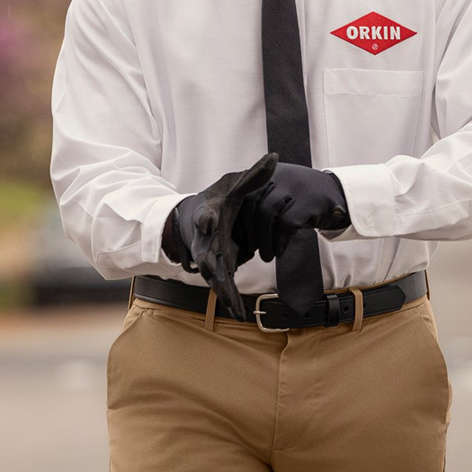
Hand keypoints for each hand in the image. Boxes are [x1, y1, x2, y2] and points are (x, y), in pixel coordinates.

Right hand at [168, 153, 277, 320]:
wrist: (196, 219)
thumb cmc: (217, 201)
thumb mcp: (234, 187)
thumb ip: (254, 176)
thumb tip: (274, 157)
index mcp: (208, 215)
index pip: (205, 215)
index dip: (206, 218)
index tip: (208, 220)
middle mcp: (204, 240)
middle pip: (206, 254)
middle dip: (211, 268)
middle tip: (217, 277)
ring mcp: (208, 258)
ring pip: (214, 277)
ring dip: (224, 292)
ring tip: (236, 310)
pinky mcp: (215, 269)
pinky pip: (223, 286)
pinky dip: (230, 299)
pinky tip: (241, 315)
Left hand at [237, 162, 348, 262]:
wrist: (339, 194)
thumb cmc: (302, 199)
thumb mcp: (279, 192)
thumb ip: (258, 202)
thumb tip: (233, 230)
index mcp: (267, 173)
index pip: (242, 195)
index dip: (237, 219)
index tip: (236, 238)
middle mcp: (279, 175)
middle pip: (252, 204)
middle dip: (248, 232)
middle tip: (249, 250)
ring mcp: (294, 186)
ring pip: (266, 214)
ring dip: (263, 240)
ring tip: (266, 256)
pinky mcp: (308, 201)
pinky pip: (285, 223)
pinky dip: (279, 241)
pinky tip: (279, 251)